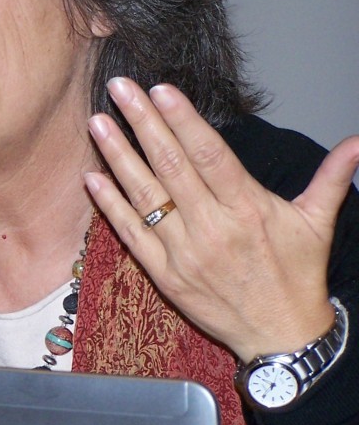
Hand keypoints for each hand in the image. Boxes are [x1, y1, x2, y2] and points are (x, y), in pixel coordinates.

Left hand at [85, 77, 358, 360]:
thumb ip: (332, 177)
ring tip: (97, 123)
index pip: (210, 154)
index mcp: (248, 209)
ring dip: (117, 156)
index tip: (161, 90)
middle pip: (170, 165)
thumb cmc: (297, 275)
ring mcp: (183, 251)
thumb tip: (358, 142)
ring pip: (144, 195)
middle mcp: (212, 227)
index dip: (183, 120)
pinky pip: (131, 233)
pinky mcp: (164, 273)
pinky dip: (109, 205)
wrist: (280, 336)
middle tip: (118, 88)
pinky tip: (91, 177)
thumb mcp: (318, 223)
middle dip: (142, 123)